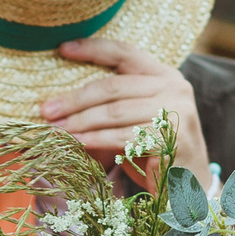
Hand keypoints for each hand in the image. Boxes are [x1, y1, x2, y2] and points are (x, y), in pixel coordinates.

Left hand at [40, 37, 208, 188]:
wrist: (187, 186)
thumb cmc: (153, 151)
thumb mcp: (134, 118)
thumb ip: (112, 102)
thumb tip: (60, 101)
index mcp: (164, 75)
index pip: (125, 53)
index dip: (92, 49)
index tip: (62, 49)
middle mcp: (174, 88)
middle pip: (114, 86)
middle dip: (76, 99)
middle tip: (47, 109)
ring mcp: (176, 112)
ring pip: (116, 111)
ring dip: (81, 121)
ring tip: (56, 128)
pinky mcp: (172, 138)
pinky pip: (124, 137)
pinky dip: (96, 139)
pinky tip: (76, 142)